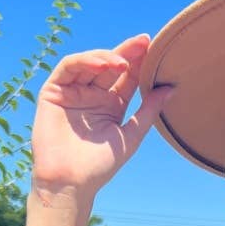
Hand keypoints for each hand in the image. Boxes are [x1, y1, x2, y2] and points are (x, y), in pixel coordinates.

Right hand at [30, 35, 172, 198]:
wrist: (70, 182)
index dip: (139, 62)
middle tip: (144, 42)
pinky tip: (102, 64)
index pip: (126, 77)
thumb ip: (148, 111)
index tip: (155, 48)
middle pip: (110, 66)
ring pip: (89, 63)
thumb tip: (171, 88)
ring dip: (106, 57)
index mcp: (111, 105)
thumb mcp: (130, 136)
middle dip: (127, 52)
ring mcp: (72, 91)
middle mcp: (92, 95)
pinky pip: (69, 68)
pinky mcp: (53, 91)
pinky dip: (85, 61)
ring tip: (123, 61)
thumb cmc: (100, 166)